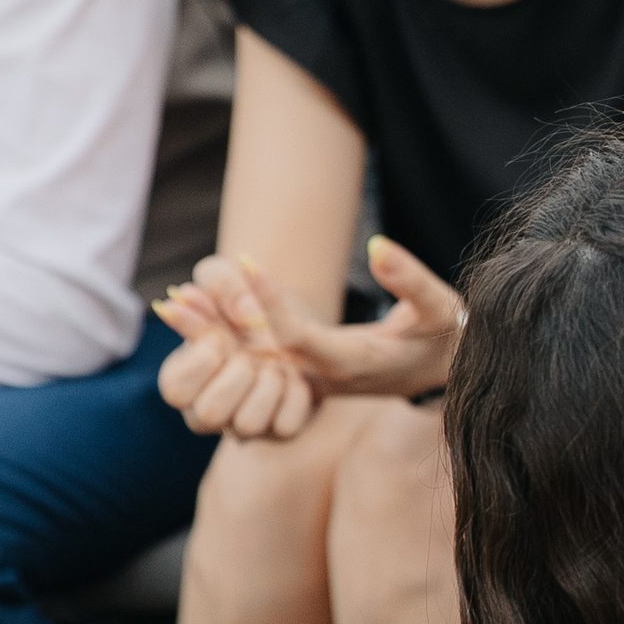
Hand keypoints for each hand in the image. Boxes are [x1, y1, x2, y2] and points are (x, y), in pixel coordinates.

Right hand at [155, 274, 316, 439]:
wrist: (301, 327)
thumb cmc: (249, 305)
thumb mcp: (232, 280)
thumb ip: (216, 284)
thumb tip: (185, 297)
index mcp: (184, 377)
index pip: (173, 390)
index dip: (199, 364)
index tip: (219, 340)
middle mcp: (208, 408)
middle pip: (207, 416)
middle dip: (236, 376)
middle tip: (251, 354)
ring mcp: (243, 425)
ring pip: (248, 426)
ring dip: (269, 383)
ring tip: (277, 363)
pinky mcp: (278, 432)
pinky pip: (286, 426)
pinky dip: (296, 393)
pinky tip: (295, 377)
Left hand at [163, 237, 464, 425]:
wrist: (450, 373)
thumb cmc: (448, 338)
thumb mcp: (439, 307)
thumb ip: (410, 278)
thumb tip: (377, 245)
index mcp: (354, 363)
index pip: (300, 337)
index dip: (270, 304)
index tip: (246, 264)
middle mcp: (326, 377)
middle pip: (262, 356)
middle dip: (220, 329)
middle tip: (174, 300)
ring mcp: (315, 378)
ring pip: (256, 359)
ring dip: (215, 334)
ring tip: (173, 303)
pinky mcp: (309, 372)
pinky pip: (263, 356)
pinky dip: (232, 337)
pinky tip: (200, 315)